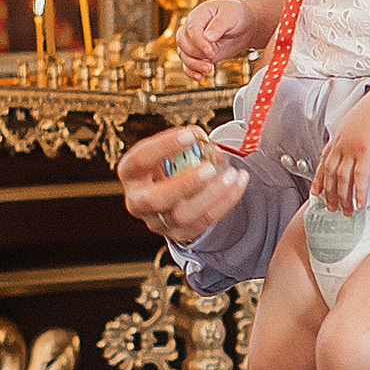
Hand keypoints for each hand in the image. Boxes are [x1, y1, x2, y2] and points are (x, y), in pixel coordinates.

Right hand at [117, 127, 248, 244]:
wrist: (172, 197)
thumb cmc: (169, 166)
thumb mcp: (170, 152)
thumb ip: (187, 145)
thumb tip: (210, 146)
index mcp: (131, 173)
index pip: (140, 160)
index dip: (165, 146)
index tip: (192, 135)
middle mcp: (138, 201)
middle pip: (156, 199)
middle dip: (184, 183)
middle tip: (210, 168)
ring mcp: (157, 222)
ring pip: (183, 215)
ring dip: (212, 195)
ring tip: (233, 175)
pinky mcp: (178, 234)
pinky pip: (203, 222)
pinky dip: (224, 202)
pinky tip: (238, 185)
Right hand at [177, 0, 257, 78]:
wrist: (243, 26)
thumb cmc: (236, 16)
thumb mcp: (230, 16)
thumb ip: (219, 25)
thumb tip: (208, 37)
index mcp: (198, 15)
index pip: (191, 30)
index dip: (199, 43)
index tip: (211, 52)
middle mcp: (191, 28)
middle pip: (183, 43)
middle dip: (196, 54)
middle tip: (212, 57)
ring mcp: (193, 42)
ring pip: (183, 54)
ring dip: (193, 64)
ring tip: (209, 69)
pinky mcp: (198, 54)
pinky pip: (187, 64)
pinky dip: (191, 72)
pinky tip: (200, 76)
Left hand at [313, 90, 369, 217]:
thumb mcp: (357, 120)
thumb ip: (352, 134)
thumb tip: (355, 142)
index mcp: (338, 136)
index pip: (324, 161)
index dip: (318, 178)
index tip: (316, 191)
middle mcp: (342, 145)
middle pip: (331, 174)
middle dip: (329, 193)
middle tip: (330, 208)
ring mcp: (352, 150)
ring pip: (343, 179)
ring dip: (343, 198)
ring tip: (345, 211)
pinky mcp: (366, 154)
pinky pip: (360, 178)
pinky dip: (358, 193)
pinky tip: (359, 204)